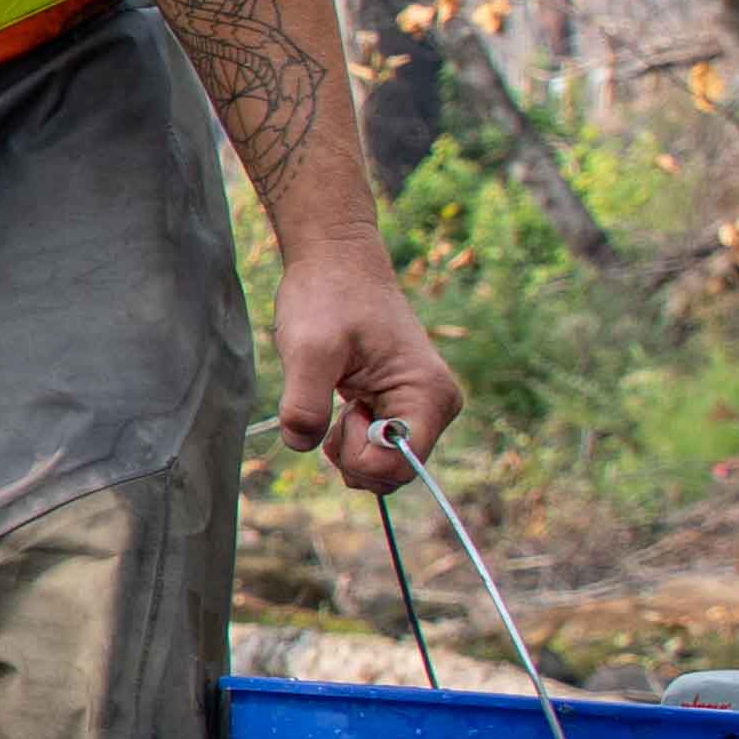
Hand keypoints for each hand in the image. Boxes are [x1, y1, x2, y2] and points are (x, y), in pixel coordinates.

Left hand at [269, 235, 464, 492]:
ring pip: (379, 466)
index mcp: (429, 395)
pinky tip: (343, 399)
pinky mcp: (401, 408)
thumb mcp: (308, 348)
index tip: (343, 412)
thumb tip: (302, 444)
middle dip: (352, 454)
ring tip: (341, 395)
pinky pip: (373, 449)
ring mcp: (421, 409)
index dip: (357, 456)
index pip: (397, 467)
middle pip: (389, 474)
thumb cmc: (327, 297)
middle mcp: (436, 407)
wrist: (336, 264)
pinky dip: (348, 437)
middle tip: (340, 403)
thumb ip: (305, 404)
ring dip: (347, 445)